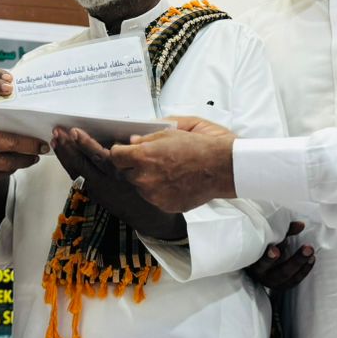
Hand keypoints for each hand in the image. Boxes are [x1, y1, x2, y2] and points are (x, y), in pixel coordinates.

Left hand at [50, 127, 184, 241]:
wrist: (154, 221)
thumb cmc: (155, 190)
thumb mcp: (150, 169)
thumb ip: (135, 153)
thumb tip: (121, 139)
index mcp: (121, 176)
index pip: (98, 156)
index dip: (84, 143)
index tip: (73, 131)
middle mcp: (107, 185)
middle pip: (82, 164)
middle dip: (68, 147)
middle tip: (57, 132)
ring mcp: (100, 193)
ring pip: (78, 172)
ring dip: (65, 156)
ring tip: (56, 142)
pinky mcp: (98, 197)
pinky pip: (81, 179)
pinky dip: (72, 167)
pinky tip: (66, 158)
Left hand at [109, 117, 237, 213]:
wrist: (221, 168)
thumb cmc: (200, 147)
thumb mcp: (172, 131)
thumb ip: (147, 138)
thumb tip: (133, 142)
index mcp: (143, 157)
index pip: (115, 156)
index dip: (120, 152)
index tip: (124, 151)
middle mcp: (145, 178)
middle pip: (126, 173)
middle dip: (134, 166)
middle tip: (152, 159)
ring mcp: (154, 195)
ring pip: (140, 187)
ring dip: (147, 179)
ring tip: (167, 170)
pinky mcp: (164, 205)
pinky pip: (154, 197)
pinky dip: (160, 190)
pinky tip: (175, 181)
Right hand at [246, 222, 312, 290]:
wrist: (253, 264)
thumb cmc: (260, 247)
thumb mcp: (268, 239)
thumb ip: (283, 231)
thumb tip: (301, 225)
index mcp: (254, 263)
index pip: (261, 262)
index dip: (268, 258)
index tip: (275, 250)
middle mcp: (262, 275)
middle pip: (281, 272)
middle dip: (296, 260)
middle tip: (308, 248)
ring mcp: (272, 283)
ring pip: (289, 276)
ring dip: (302, 264)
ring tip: (311, 253)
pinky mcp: (280, 286)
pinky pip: (294, 280)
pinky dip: (304, 269)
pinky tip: (311, 259)